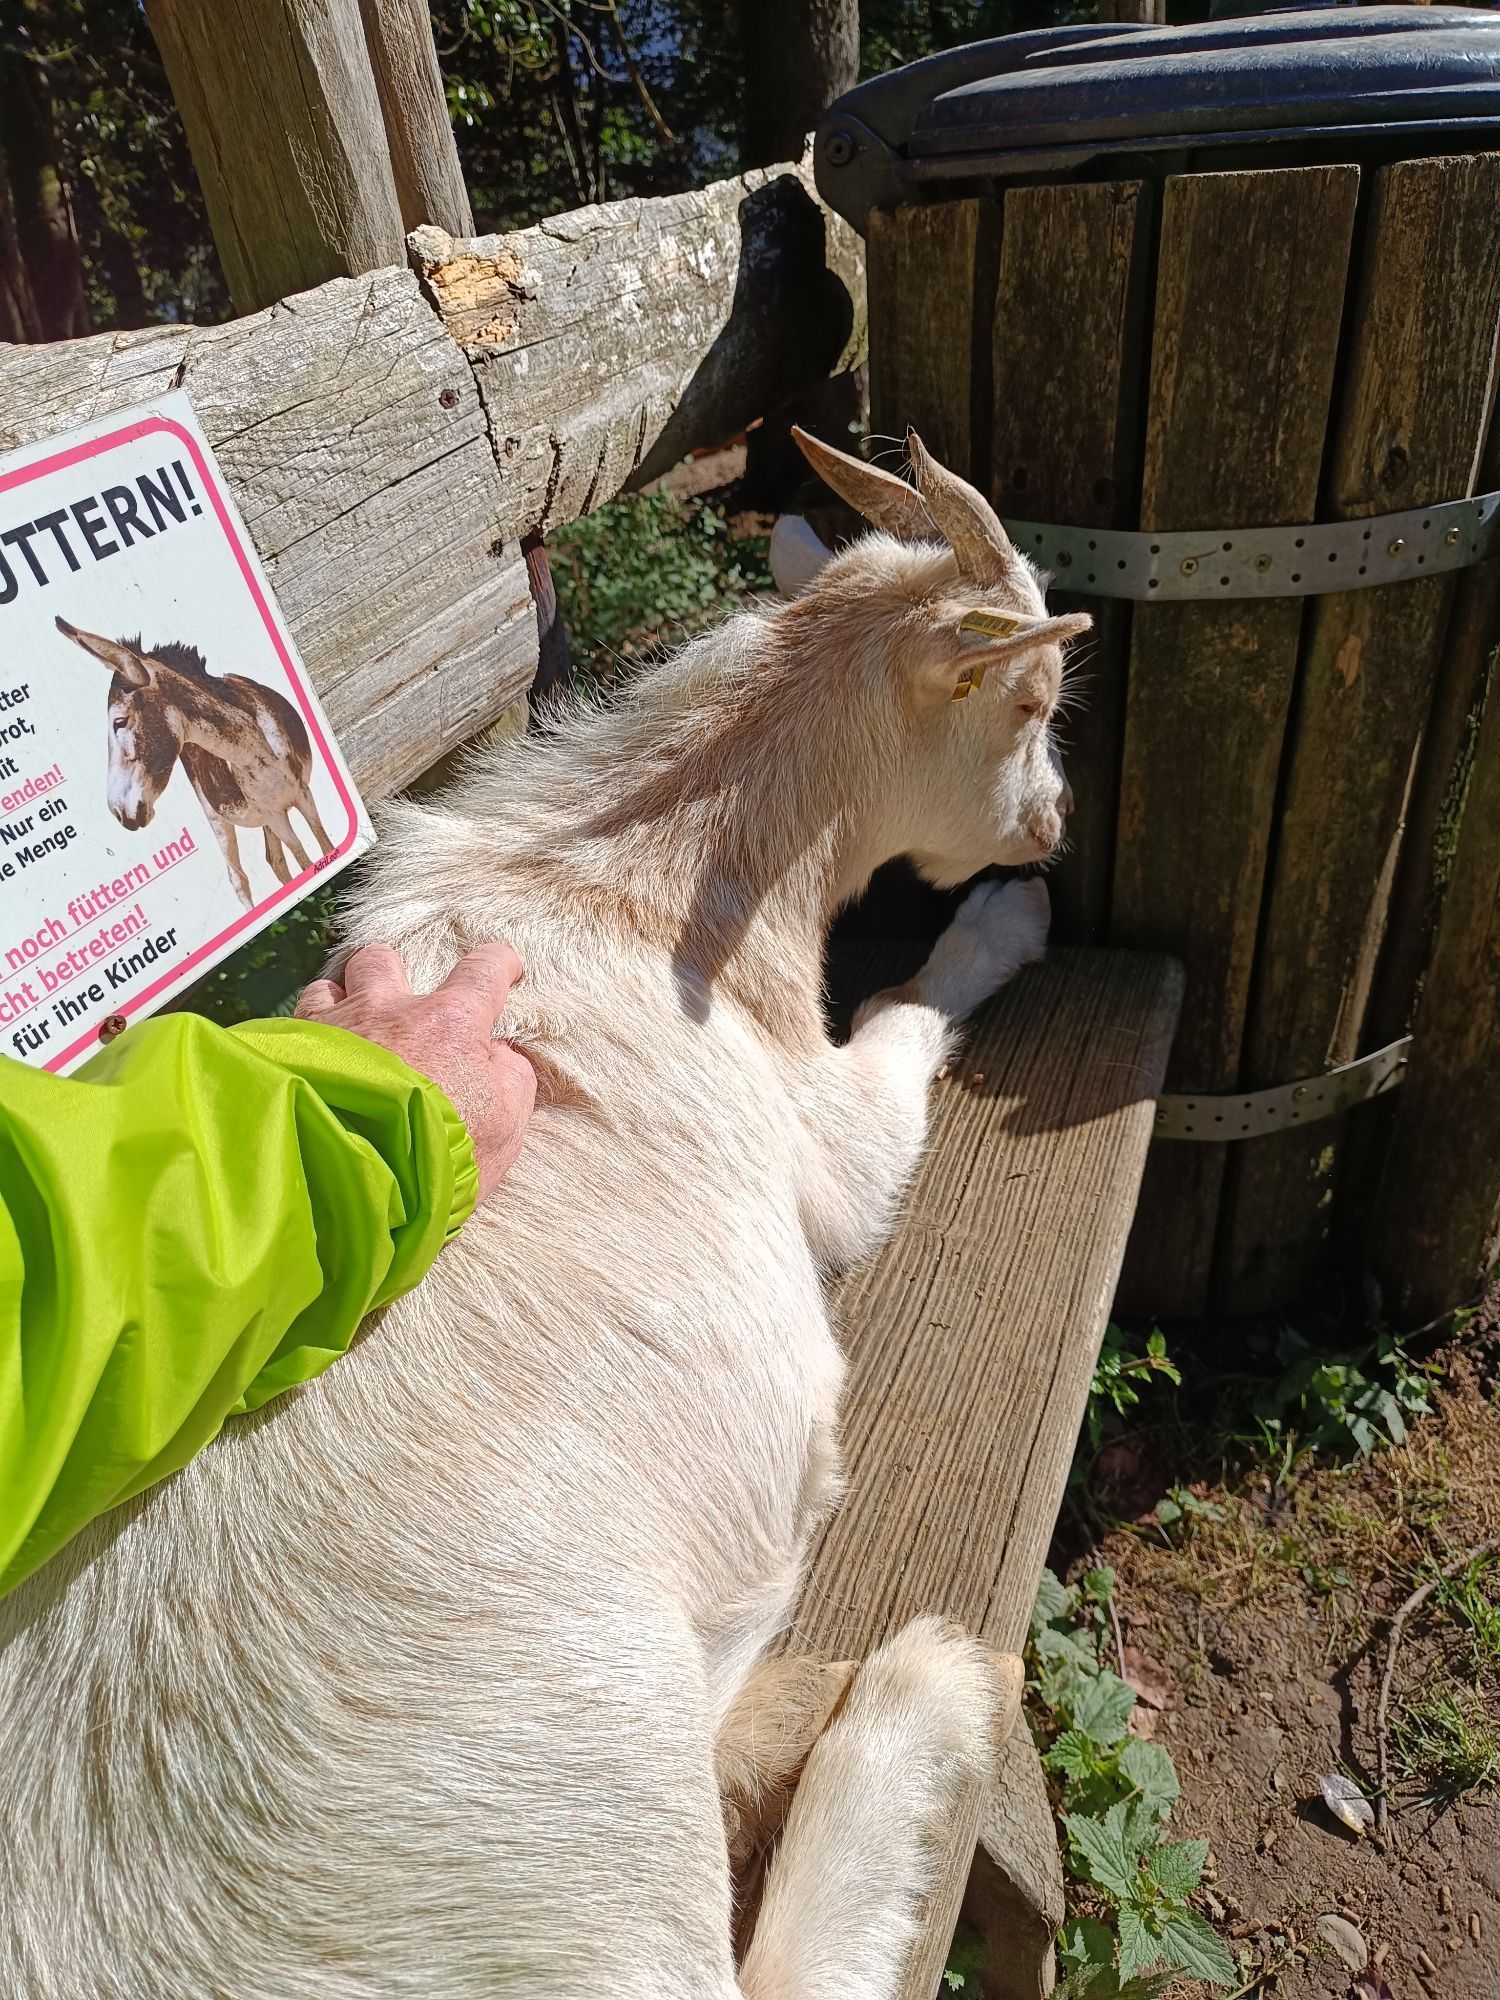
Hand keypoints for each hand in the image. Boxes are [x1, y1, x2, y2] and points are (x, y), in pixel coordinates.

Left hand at [296, 942, 536, 1204]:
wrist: (364, 1183)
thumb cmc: (441, 1156)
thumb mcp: (505, 1123)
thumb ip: (510, 1077)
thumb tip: (499, 1054)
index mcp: (449, 1023)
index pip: (482, 973)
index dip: (498, 963)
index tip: (504, 965)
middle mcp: (388, 1011)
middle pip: (382, 961)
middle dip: (389, 972)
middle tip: (395, 1003)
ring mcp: (334, 1027)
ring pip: (329, 987)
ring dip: (339, 1003)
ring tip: (344, 1032)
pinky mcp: (291, 1053)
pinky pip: (290, 1023)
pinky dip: (301, 1035)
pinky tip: (307, 1062)